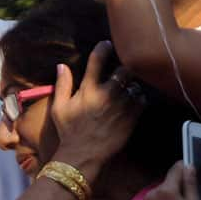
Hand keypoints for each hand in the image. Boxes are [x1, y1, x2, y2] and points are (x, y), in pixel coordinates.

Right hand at [50, 41, 142, 177]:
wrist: (84, 155)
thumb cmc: (69, 130)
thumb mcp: (59, 107)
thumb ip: (62, 85)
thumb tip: (62, 66)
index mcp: (88, 90)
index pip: (97, 61)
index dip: (103, 49)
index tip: (106, 44)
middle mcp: (107, 95)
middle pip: (124, 70)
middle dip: (124, 67)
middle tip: (122, 68)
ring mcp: (122, 106)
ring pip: (134, 84)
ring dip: (131, 83)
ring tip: (127, 86)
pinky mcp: (132, 118)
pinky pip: (142, 100)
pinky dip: (138, 97)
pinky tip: (132, 100)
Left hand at [142, 161, 200, 199]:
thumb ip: (189, 184)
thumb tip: (188, 166)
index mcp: (166, 190)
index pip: (174, 171)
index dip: (182, 167)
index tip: (188, 165)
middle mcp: (152, 193)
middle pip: (166, 184)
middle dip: (176, 187)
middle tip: (188, 199)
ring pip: (159, 193)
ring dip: (167, 196)